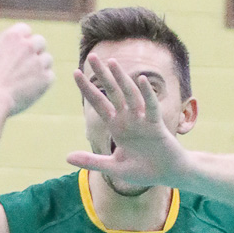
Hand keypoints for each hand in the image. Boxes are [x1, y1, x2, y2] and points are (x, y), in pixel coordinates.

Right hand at [0, 18, 54, 114]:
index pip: (25, 29)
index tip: (14, 50)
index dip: (20, 39)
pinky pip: (50, 76)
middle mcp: (29, 47)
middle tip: (22, 64)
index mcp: (13, 36)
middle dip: (33, 50)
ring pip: (47, 59)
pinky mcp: (45, 80)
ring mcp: (38, 63)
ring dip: (40, 65)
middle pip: (40, 41)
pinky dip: (43, 80)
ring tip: (26, 76)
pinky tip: (31, 86)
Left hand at [68, 57, 187, 187]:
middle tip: (92, 57)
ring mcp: (142, 120)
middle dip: (102, 75)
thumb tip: (66, 157)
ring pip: (130, 95)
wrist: (167, 176)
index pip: (99, 103)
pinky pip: (151, 106)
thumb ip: (91, 161)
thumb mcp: (113, 167)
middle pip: (113, 92)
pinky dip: (147, 94)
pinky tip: (141, 80)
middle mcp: (128, 119)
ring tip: (112, 63)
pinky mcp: (156, 125)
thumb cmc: (143, 171)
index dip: (88, 88)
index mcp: (117, 126)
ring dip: (121, 79)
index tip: (76, 73)